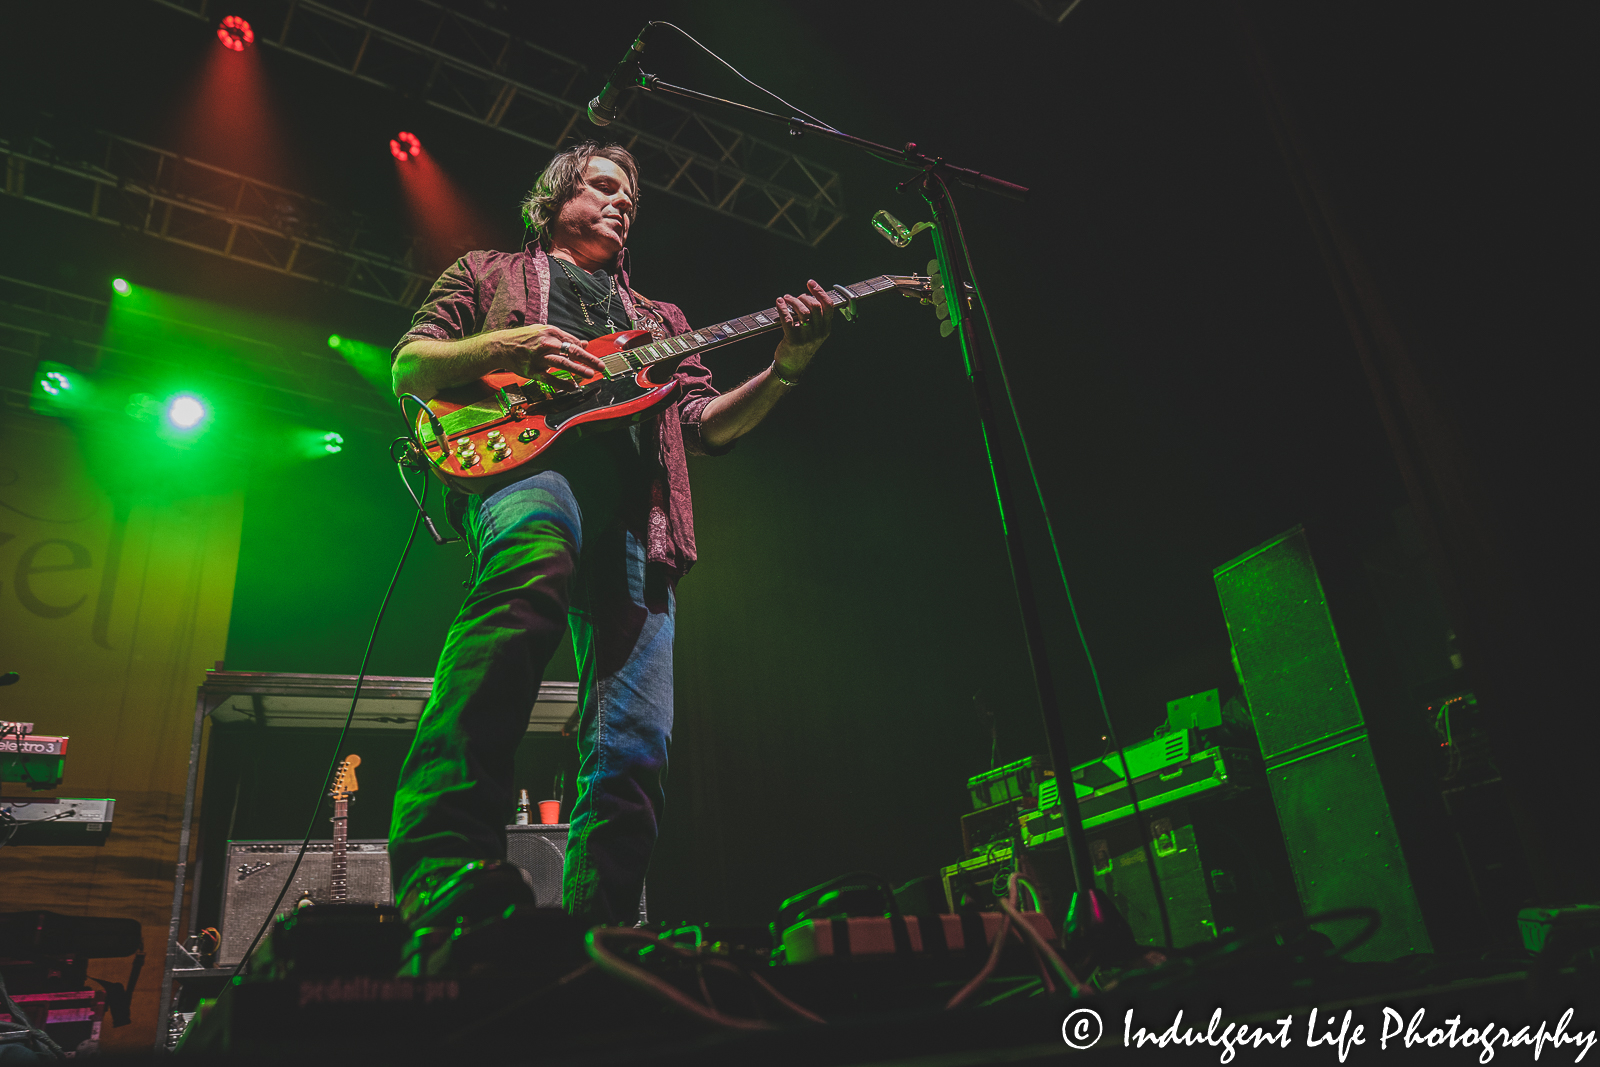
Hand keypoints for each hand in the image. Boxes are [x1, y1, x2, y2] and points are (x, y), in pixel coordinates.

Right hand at [488, 324, 606, 388]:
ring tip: (590, 375)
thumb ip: (565, 338)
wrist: (501, 346)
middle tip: (601, 366)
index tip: (596, 360)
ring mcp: (539, 358)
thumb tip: (585, 343)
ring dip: (578, 369)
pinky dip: (562, 383)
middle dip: (588, 359)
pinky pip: (550, 378)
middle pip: (572, 351)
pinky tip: (572, 387)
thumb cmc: (525, 339)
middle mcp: (547, 344)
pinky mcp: (533, 370)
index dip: (586, 352)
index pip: (573, 342)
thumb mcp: (544, 332)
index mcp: (551, 332)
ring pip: (562, 363)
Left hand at [773, 280, 833, 376]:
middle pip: (815, 306)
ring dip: (793, 301)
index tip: (810, 283)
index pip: (828, 306)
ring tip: (786, 298)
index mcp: (826, 329)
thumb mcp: (814, 333)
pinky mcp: (793, 340)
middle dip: (803, 297)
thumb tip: (806, 295)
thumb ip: (815, 317)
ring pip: (803, 311)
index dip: (819, 291)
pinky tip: (779, 302)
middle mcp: (818, 333)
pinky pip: (788, 319)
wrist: (791, 367)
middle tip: (795, 297)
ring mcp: (806, 337)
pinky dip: (782, 308)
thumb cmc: (801, 346)